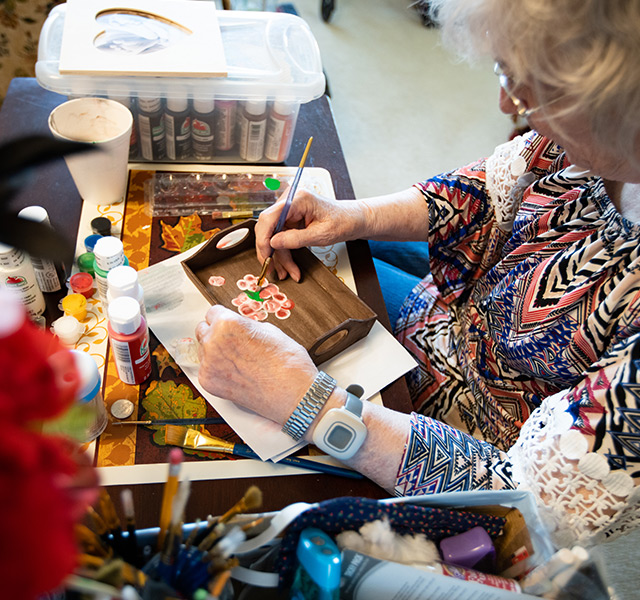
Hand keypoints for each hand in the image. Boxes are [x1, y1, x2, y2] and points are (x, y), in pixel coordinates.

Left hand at [195, 305, 317, 424]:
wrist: (293, 394)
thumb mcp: (269, 330)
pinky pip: (207, 370)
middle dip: (216, 333)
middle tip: (233, 342)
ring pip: (203, 351)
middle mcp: (213, 342)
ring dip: (215, 352)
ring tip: (238, 360)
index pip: (213, 312)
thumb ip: (246, 326)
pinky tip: (236, 373)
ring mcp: (209, 364)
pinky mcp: (209, 383)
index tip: (228, 325)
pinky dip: (217, 370)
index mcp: (227, 324)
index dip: (224, 318)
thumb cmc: (287, 363)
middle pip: (203, 330)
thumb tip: (239, 327)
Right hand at [255, 190, 363, 280]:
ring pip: (273, 236)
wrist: (353, 220)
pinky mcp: (290, 220)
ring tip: (287, 272)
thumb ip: (296, 239)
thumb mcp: (322, 235)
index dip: (263, 238)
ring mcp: (289, 211)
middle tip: (271, 269)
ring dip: (279, 256)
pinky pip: (281, 238)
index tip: (265, 256)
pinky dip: (284, 253)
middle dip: (271, 251)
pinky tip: (288, 266)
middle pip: (268, 228)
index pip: (269, 217)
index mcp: (297, 199)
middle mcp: (290, 202)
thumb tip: (273, 243)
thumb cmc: (343, 222)